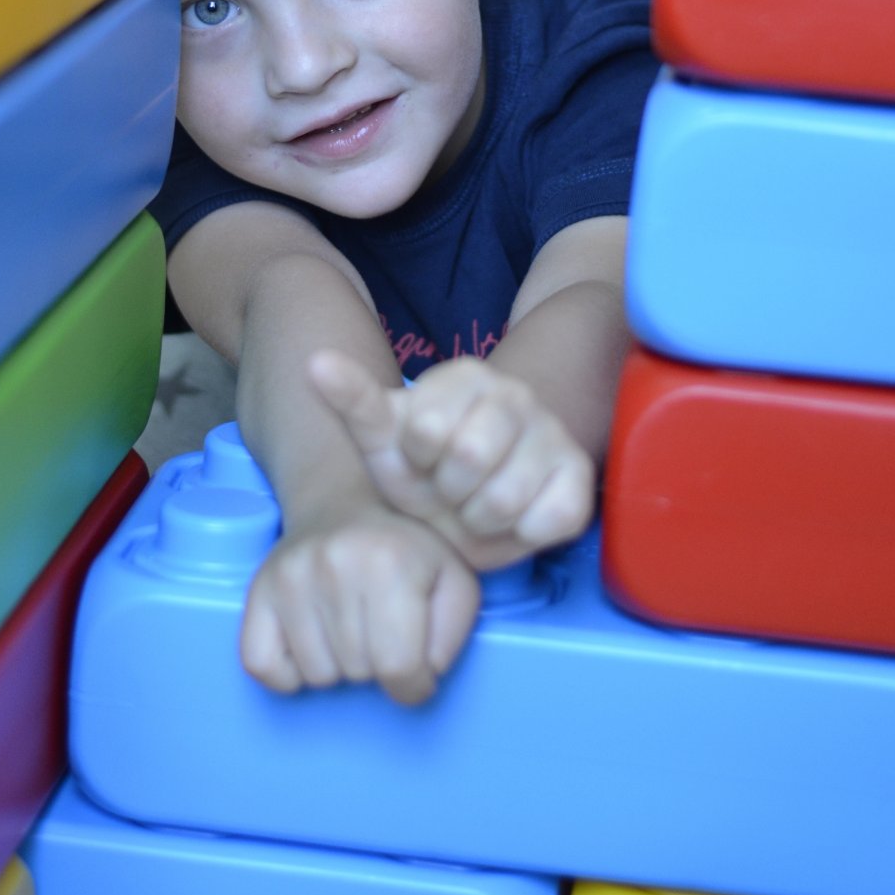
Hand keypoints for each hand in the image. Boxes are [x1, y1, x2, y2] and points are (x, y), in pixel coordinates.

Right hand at [240, 498, 480, 704]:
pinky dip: (288, 671)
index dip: (415, 685)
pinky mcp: (258, 590)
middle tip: (380, 631)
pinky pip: (262, 666)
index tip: (416, 672)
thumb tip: (423, 673)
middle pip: (359, 673)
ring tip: (347, 626)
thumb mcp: (453, 580)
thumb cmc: (405, 551)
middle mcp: (334, 565)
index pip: (399, 667)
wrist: (343, 507)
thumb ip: (452, 633)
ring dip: (337, 667)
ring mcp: (290, 577)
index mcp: (390, 563)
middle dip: (377, 668)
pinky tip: (313, 641)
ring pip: (317, 675)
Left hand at [307, 352, 594, 570]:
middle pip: (470, 458)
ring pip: (506, 496)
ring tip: (477, 507)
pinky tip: (514, 520)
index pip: (427, 428)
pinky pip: (548, 519)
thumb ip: (354, 400)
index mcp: (466, 376)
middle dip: (449, 492)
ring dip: (481, 518)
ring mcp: (554, 433)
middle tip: (451, 491)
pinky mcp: (580, 479)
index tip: (423, 460)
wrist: (481, 495)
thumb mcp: (384, 439)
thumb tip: (314, 361)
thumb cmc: (426, 468)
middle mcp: (517, 394)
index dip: (418, 460)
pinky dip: (522, 533)